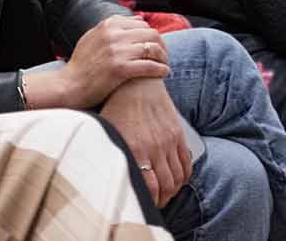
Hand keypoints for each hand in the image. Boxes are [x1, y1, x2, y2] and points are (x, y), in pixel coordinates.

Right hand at [60, 15, 169, 108]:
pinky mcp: (120, 69)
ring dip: (163, 57)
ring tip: (164, 65)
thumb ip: (112, 28)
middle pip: (150, 33)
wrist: (69, 85)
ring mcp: (117, 51)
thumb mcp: (92, 37)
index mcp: (108, 25)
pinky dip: (161, 69)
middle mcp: (113, 34)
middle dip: (161, 45)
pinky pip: (150, 66)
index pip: (141, 23)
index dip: (151, 35)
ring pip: (153, 48)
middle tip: (163, 57)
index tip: (154, 46)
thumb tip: (136, 20)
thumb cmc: (81, 65)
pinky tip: (164, 73)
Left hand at [99, 77, 191, 206]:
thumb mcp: (106, 131)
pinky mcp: (178, 134)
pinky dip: (184, 177)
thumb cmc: (115, 108)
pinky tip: (177, 180)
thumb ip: (105, 154)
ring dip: (173, 191)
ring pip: (177, 178)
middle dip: (161, 200)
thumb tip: (98, 174)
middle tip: (154, 204)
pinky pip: (187, 163)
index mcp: (133, 149)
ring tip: (164, 194)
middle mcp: (153, 147)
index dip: (147, 202)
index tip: (141, 204)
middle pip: (165, 187)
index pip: (148, 188)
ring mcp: (168, 141)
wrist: (135, 83)